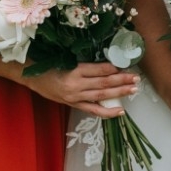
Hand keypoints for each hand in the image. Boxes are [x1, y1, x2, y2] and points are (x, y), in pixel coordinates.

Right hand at [22, 62, 138, 115]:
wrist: (33, 77)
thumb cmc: (51, 64)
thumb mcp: (67, 59)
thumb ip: (86, 63)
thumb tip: (109, 64)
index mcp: (75, 70)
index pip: (99, 69)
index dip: (114, 68)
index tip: (126, 66)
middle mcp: (76, 84)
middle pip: (104, 82)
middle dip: (122, 80)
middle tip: (136, 78)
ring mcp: (75, 96)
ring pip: (102, 95)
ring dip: (119, 93)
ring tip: (133, 90)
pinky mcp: (74, 104)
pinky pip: (93, 110)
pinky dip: (107, 111)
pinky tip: (120, 111)